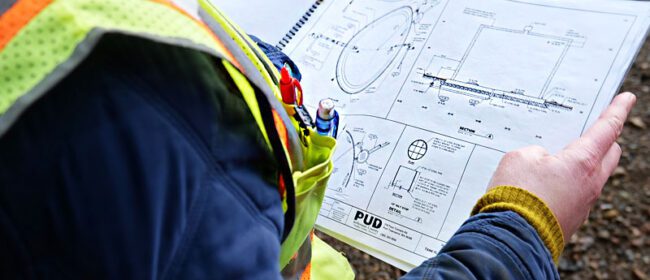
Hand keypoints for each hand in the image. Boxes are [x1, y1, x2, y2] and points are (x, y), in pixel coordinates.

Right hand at [487, 92, 636, 240]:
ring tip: (558, 160)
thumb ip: (535, 152)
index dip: (617, 109)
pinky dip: (569, 185)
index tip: (627, 98)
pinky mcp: (572, 219)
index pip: (608, 128)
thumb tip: (542, 161)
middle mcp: (591, 183)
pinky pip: (578, 194)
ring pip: (594, 176)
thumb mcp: (519, 158)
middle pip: (610, 154)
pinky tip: (546, 185)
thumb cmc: (517, 193)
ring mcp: (584, 204)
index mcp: (583, 161)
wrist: (513, 236)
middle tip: (592, 131)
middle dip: (605, 140)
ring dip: (583, 165)